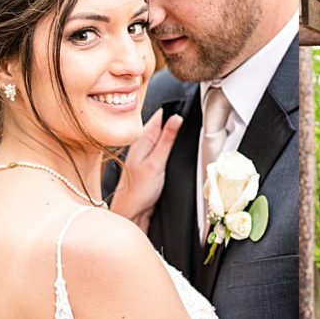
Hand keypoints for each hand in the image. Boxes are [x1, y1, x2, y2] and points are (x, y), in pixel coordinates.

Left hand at [110, 108, 182, 228]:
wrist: (130, 212)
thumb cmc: (138, 191)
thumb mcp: (156, 163)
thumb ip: (166, 140)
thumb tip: (176, 118)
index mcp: (140, 140)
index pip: (158, 116)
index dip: (172, 109)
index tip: (185, 106)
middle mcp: (141, 145)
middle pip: (160, 125)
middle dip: (173, 120)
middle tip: (189, 116)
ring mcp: (145, 155)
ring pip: (161, 137)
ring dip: (171, 134)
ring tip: (184, 131)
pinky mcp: (149, 165)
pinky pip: (161, 149)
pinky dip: (169, 146)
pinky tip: (173, 150)